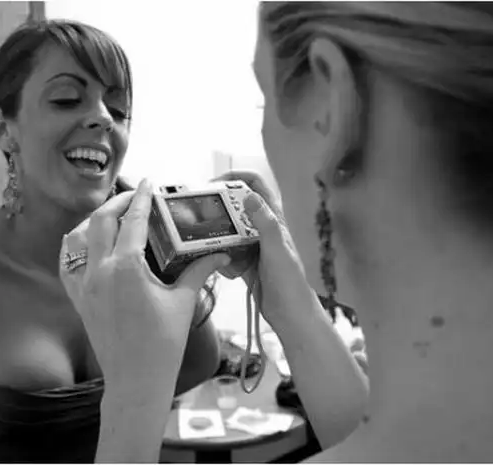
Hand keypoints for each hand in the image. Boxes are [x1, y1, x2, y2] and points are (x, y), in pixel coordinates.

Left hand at [59, 179, 229, 386]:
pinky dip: (74, 248)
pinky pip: (67, 265)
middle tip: (134, 196)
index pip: (133, 220)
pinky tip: (85, 243)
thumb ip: (199, 271)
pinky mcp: (79, 300)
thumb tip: (220, 253)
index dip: (142, 197)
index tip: (148, 183)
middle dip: (117, 202)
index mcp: (127, 267)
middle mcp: (100, 270)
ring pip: (78, 238)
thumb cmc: (162, 344)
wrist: (135, 381)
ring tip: (112, 215)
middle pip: (101, 220)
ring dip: (94, 221)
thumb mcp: (184, 302)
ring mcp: (85, 285)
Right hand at [214, 171, 315, 326]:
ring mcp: (252, 245)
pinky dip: (220, 255)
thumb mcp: (276, 249)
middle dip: (220, 206)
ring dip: (218, 232)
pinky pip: (226, 251)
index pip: (255, 185)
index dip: (236, 177)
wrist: (290, 314)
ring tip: (205, 239)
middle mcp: (262, 228)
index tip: (214, 183)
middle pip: (237, 205)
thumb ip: (265, 223)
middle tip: (202, 212)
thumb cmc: (289, 282)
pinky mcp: (244, 261)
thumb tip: (249, 196)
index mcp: (274, 219)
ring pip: (229, 228)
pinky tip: (221, 265)